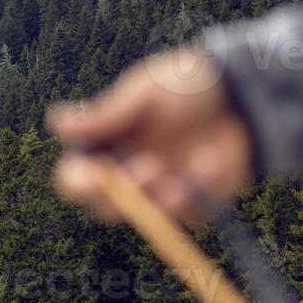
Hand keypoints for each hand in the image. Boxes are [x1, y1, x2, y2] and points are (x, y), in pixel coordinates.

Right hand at [47, 48, 250, 223]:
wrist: (244, 93)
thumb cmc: (186, 85)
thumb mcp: (146, 91)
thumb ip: (108, 114)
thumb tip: (58, 123)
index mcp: (108, 146)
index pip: (77, 176)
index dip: (77, 182)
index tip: (92, 176)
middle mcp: (130, 175)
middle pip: (105, 208)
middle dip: (114, 200)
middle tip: (138, 172)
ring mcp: (163, 192)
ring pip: (147, 218)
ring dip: (153, 199)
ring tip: (162, 171)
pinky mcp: (198, 202)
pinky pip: (191, 214)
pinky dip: (197, 191)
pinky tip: (208, 159)